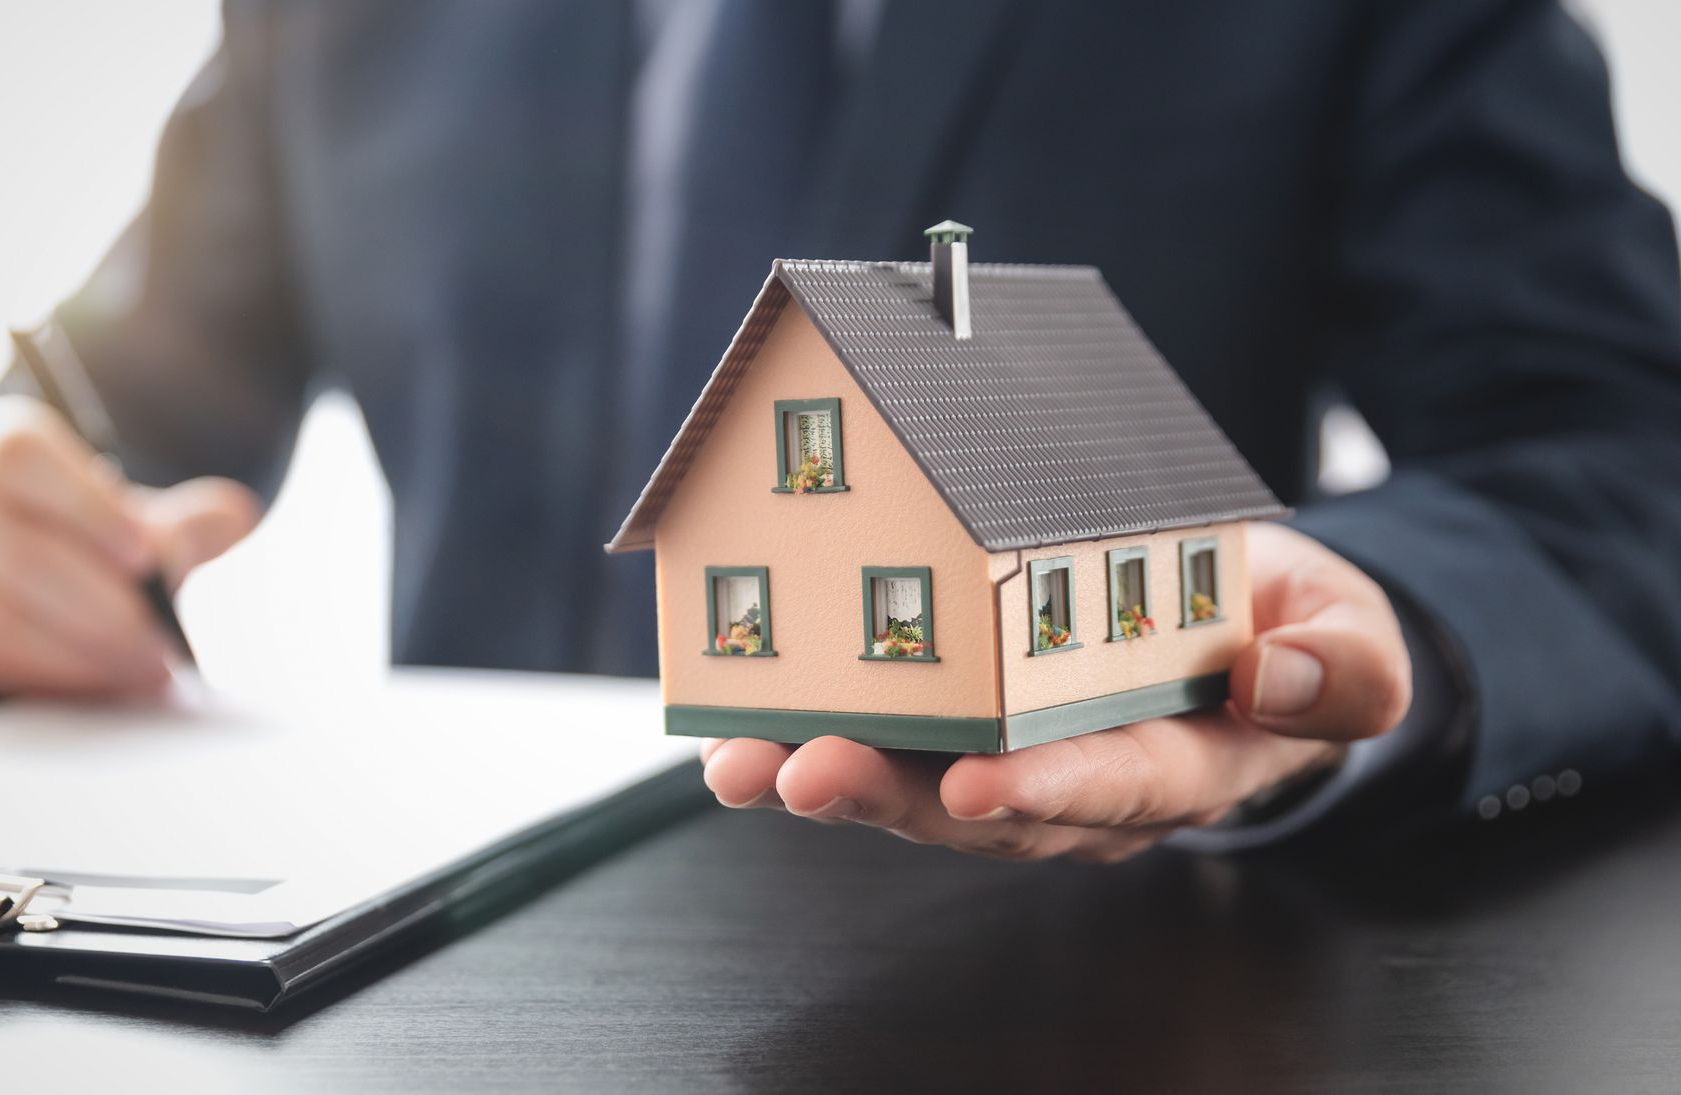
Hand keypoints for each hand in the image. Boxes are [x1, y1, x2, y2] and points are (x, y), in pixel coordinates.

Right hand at [0, 395, 260, 696]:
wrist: (22, 559)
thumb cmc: (88, 531)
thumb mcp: (136, 515)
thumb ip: (183, 519)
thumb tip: (233, 517)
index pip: (23, 460)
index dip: (85, 507)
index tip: (144, 555)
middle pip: (16, 552)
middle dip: (100, 609)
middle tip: (161, 647)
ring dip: (75, 655)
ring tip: (142, 671)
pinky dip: (44, 681)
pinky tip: (99, 686)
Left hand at [699, 523, 1412, 861]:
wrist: (1248, 626)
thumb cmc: (1292, 630)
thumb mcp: (1353, 636)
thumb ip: (1345, 666)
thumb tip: (1280, 675)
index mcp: (1185, 762)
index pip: (1118, 785)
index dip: (1047, 787)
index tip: (974, 782)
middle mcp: (1088, 784)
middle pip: (987, 808)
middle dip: (892, 795)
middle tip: (808, 770)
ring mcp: (1020, 765)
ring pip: (918, 790)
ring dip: (829, 776)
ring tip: (747, 761)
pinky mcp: (967, 735)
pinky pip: (892, 746)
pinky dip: (816, 736)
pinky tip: (742, 730)